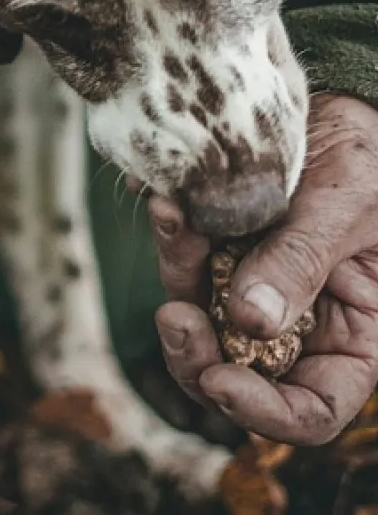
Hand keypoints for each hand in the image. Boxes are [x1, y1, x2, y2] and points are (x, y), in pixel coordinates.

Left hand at [149, 93, 377, 443]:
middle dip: (194, 354)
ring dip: (177, 275)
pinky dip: (172, 234)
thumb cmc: (372, 160)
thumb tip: (251, 321)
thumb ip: (302, 262)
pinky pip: (186, 257)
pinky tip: (165, 201)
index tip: (220, 381)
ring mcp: (250, 284)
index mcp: (350, 334)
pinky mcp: (219, 249)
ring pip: (198, 313)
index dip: (265, 412)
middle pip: (234, 371)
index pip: (311, 408)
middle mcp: (295, 320)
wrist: (343, 108)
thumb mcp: (348, 208)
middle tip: (172, 319)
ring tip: (171, 218)